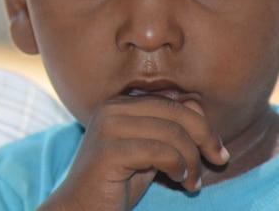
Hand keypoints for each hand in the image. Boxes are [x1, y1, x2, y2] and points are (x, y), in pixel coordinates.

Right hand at [38, 96, 229, 210]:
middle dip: (204, 138)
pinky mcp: (108, 151)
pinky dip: (177, 167)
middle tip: (218, 162)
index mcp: (119, 103)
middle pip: (175, 111)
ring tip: (191, 181)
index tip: (218, 152)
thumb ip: (167, 128)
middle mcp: (110, 108)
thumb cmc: (117, 181)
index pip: (173, 102)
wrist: (83, 207)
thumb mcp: (148, 150)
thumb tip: (198, 107)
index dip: (203, 125)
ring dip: (192, 160)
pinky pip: (159, 152)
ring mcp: (107, 128)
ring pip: (171, 132)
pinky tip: (177, 180)